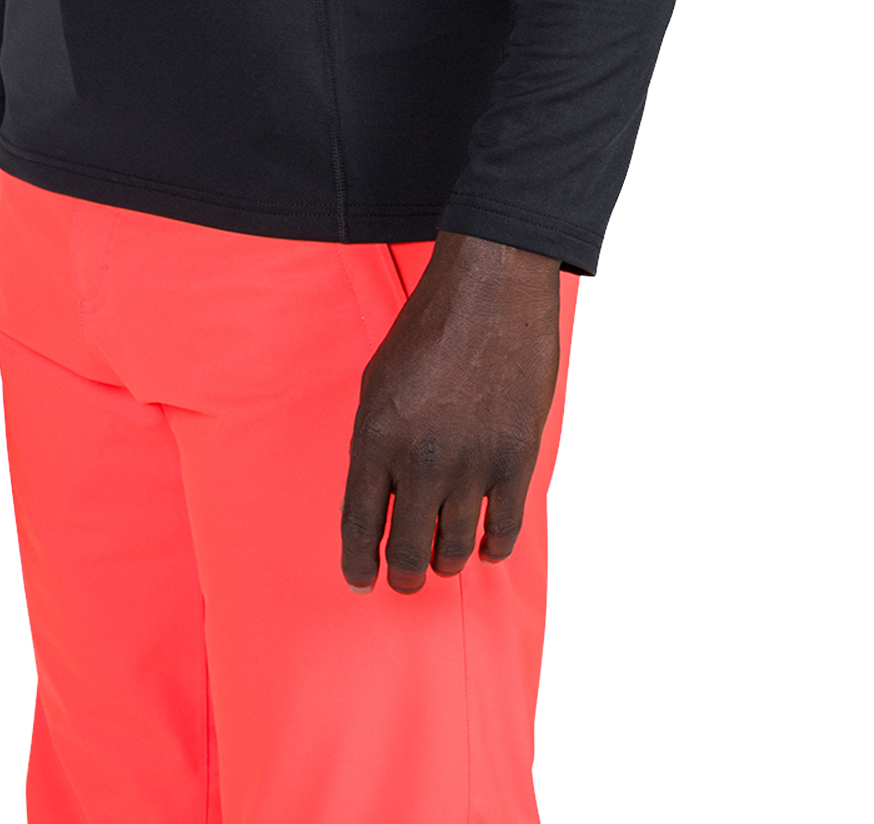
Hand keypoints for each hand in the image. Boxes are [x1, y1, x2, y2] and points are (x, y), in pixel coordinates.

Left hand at [340, 231, 560, 592]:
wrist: (492, 291)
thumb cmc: (429, 329)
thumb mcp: (377, 381)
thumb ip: (374, 444)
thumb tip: (378, 498)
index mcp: (375, 436)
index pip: (360, 525)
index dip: (358, 564)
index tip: (360, 582)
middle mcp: (420, 459)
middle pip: (408, 550)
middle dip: (403, 576)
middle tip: (405, 582)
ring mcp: (471, 463)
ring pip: (454, 547)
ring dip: (445, 562)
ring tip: (442, 562)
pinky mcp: (515, 460)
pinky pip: (503, 528)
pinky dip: (492, 547)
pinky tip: (484, 547)